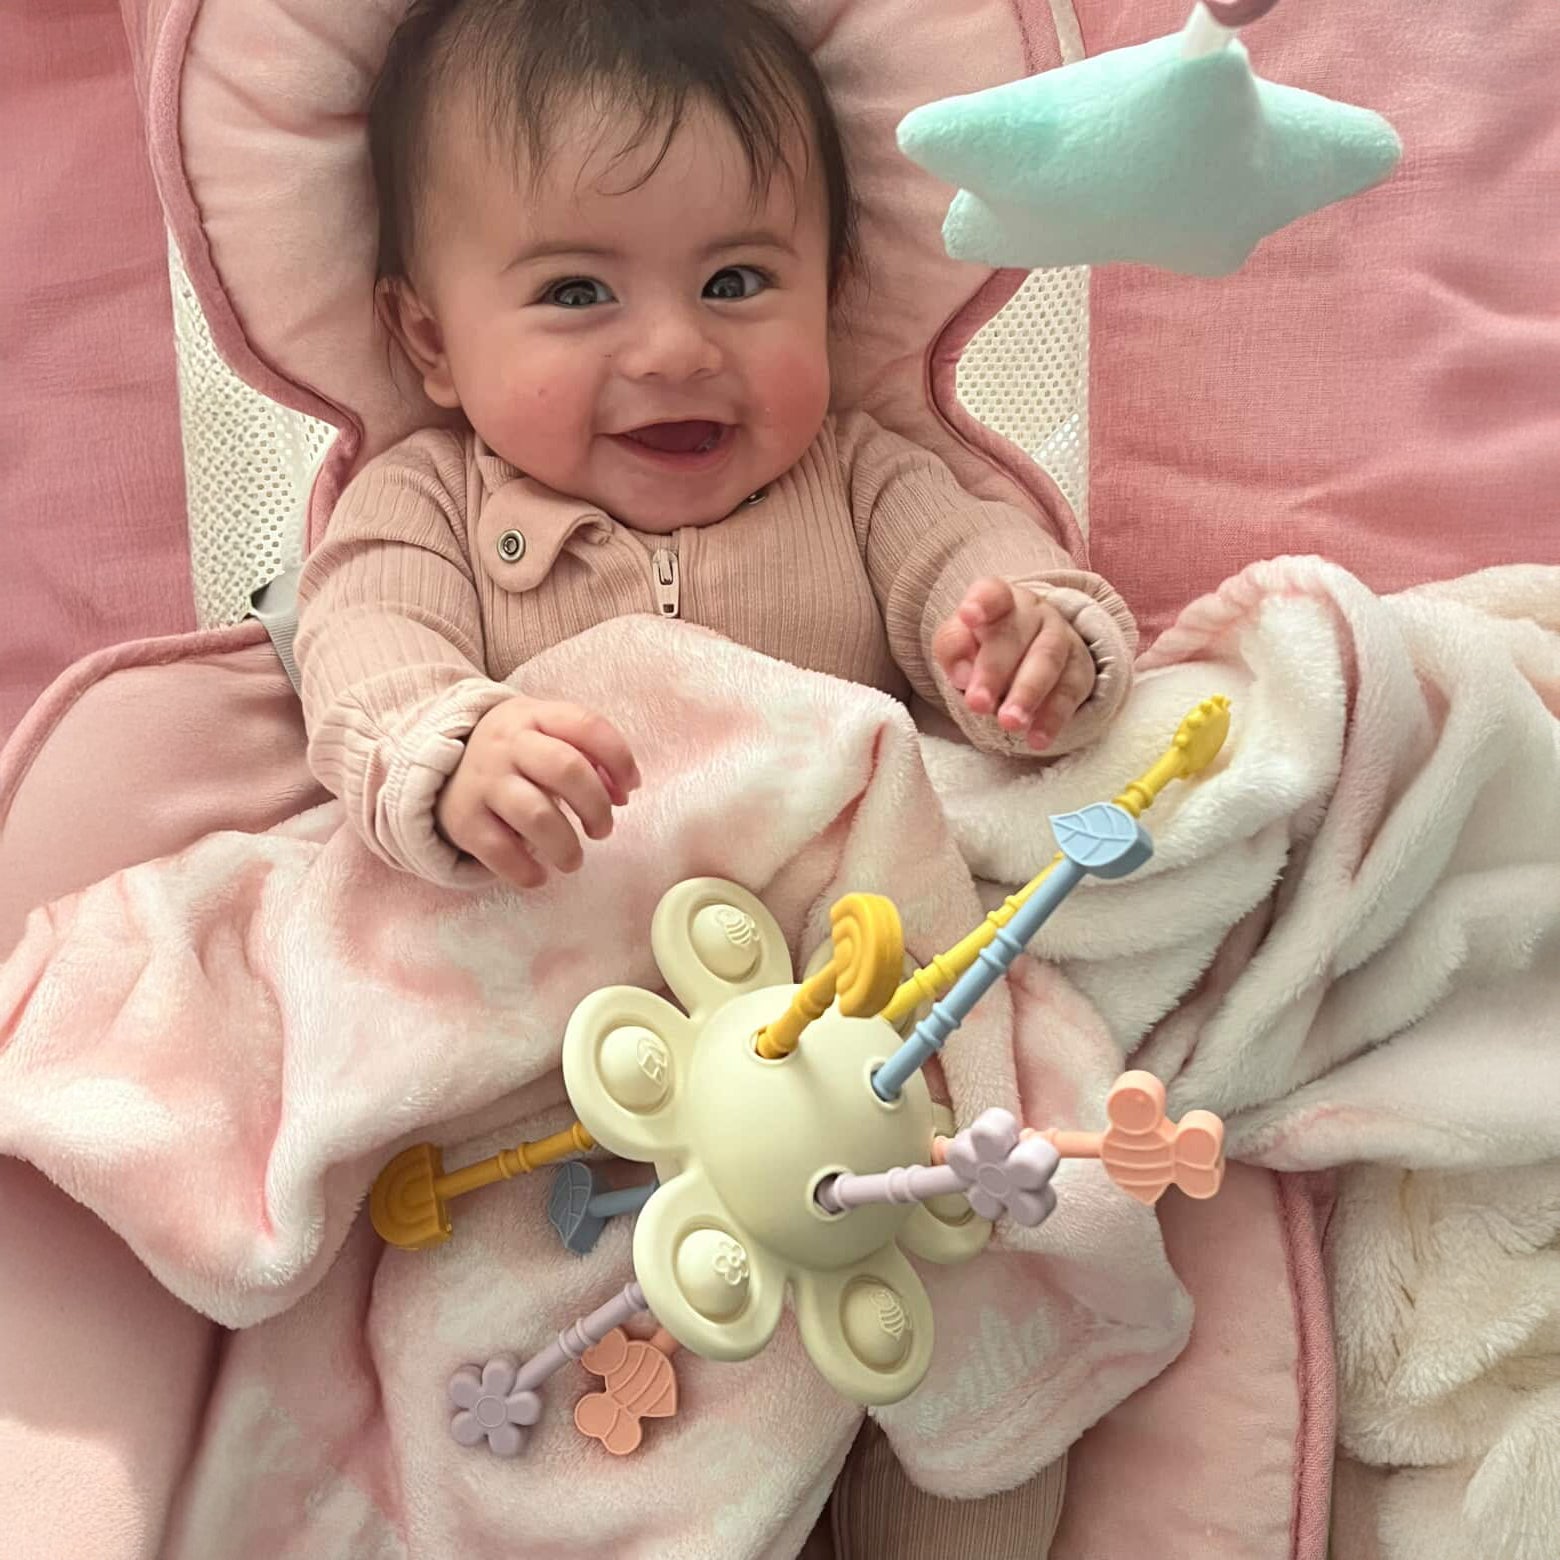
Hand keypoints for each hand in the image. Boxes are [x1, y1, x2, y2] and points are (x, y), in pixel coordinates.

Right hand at [436, 696, 640, 887]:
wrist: (439, 766)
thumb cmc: (514, 755)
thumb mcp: (546, 737)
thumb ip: (589, 756)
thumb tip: (623, 793)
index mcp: (534, 716)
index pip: (587, 725)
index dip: (620, 759)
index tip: (630, 790)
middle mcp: (506, 744)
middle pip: (567, 769)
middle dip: (596, 807)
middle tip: (602, 830)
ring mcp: (482, 780)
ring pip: (536, 815)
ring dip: (566, 846)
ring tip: (573, 860)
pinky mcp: (463, 819)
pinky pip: (500, 851)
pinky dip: (527, 871)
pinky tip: (540, 875)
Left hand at [932, 579, 1094, 750]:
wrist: (1029, 653)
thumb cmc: (986, 646)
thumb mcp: (960, 643)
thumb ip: (954, 649)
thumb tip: (963, 675)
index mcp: (1000, 600)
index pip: (993, 594)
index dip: (982, 603)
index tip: (968, 616)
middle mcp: (1034, 613)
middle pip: (1016, 634)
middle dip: (995, 671)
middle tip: (977, 704)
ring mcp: (1061, 638)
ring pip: (1048, 660)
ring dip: (1027, 694)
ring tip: (1009, 724)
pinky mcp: (1081, 668)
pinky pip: (1070, 691)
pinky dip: (1053, 717)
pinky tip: (1036, 738)